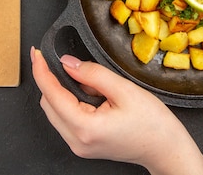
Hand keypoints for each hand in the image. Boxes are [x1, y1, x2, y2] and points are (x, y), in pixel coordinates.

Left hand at [30, 47, 202, 174]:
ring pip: (56, 111)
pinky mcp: (83, 145)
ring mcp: (79, 146)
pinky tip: (94, 97)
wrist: (165, 149)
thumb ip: (93, 74)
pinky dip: (73, 103)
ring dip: (65, 92)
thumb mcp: (124, 90)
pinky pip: (67, 119)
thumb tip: (68, 63)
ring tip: (96, 87)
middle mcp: (77, 140)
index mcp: (85, 127)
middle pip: (49, 104)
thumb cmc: (152, 124)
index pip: (51, 94)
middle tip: (75, 65)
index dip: (41, 70)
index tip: (37, 53)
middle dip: (55, 80)